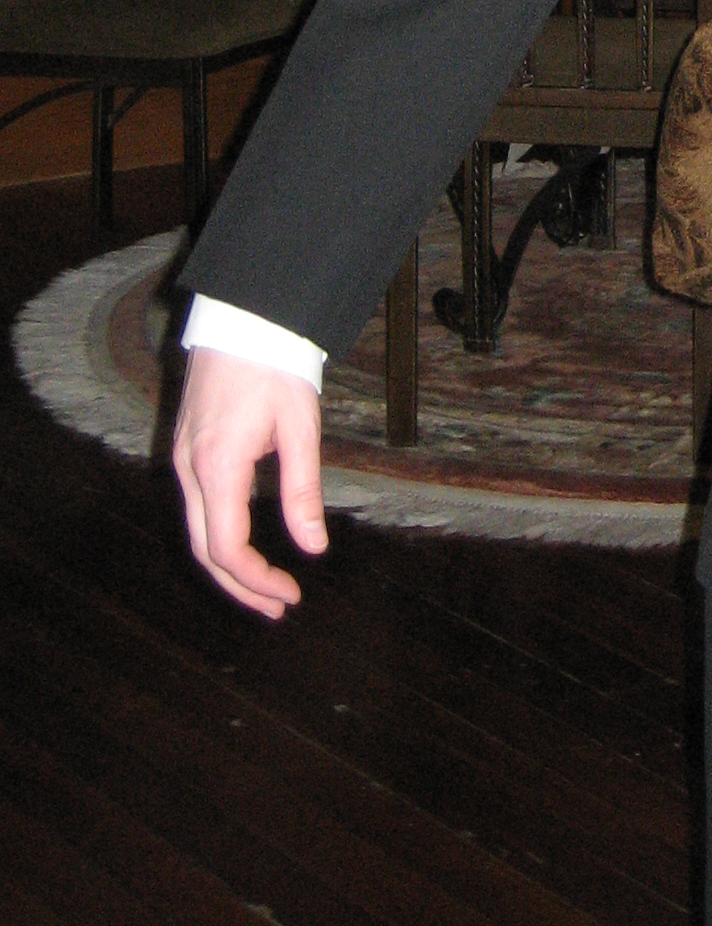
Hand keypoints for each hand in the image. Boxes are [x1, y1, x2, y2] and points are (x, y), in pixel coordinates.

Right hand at [172, 346, 328, 618]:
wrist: (244, 317)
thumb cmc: (277, 365)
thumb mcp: (300, 427)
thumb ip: (303, 490)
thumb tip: (314, 548)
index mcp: (217, 466)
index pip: (227, 548)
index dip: (257, 581)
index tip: (289, 596)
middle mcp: (189, 469)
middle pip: (204, 550)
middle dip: (240, 586)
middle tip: (277, 608)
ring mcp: (182, 459)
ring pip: (197, 531)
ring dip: (228, 566)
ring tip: (265, 588)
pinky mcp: (187, 450)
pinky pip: (197, 509)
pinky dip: (218, 537)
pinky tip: (245, 547)